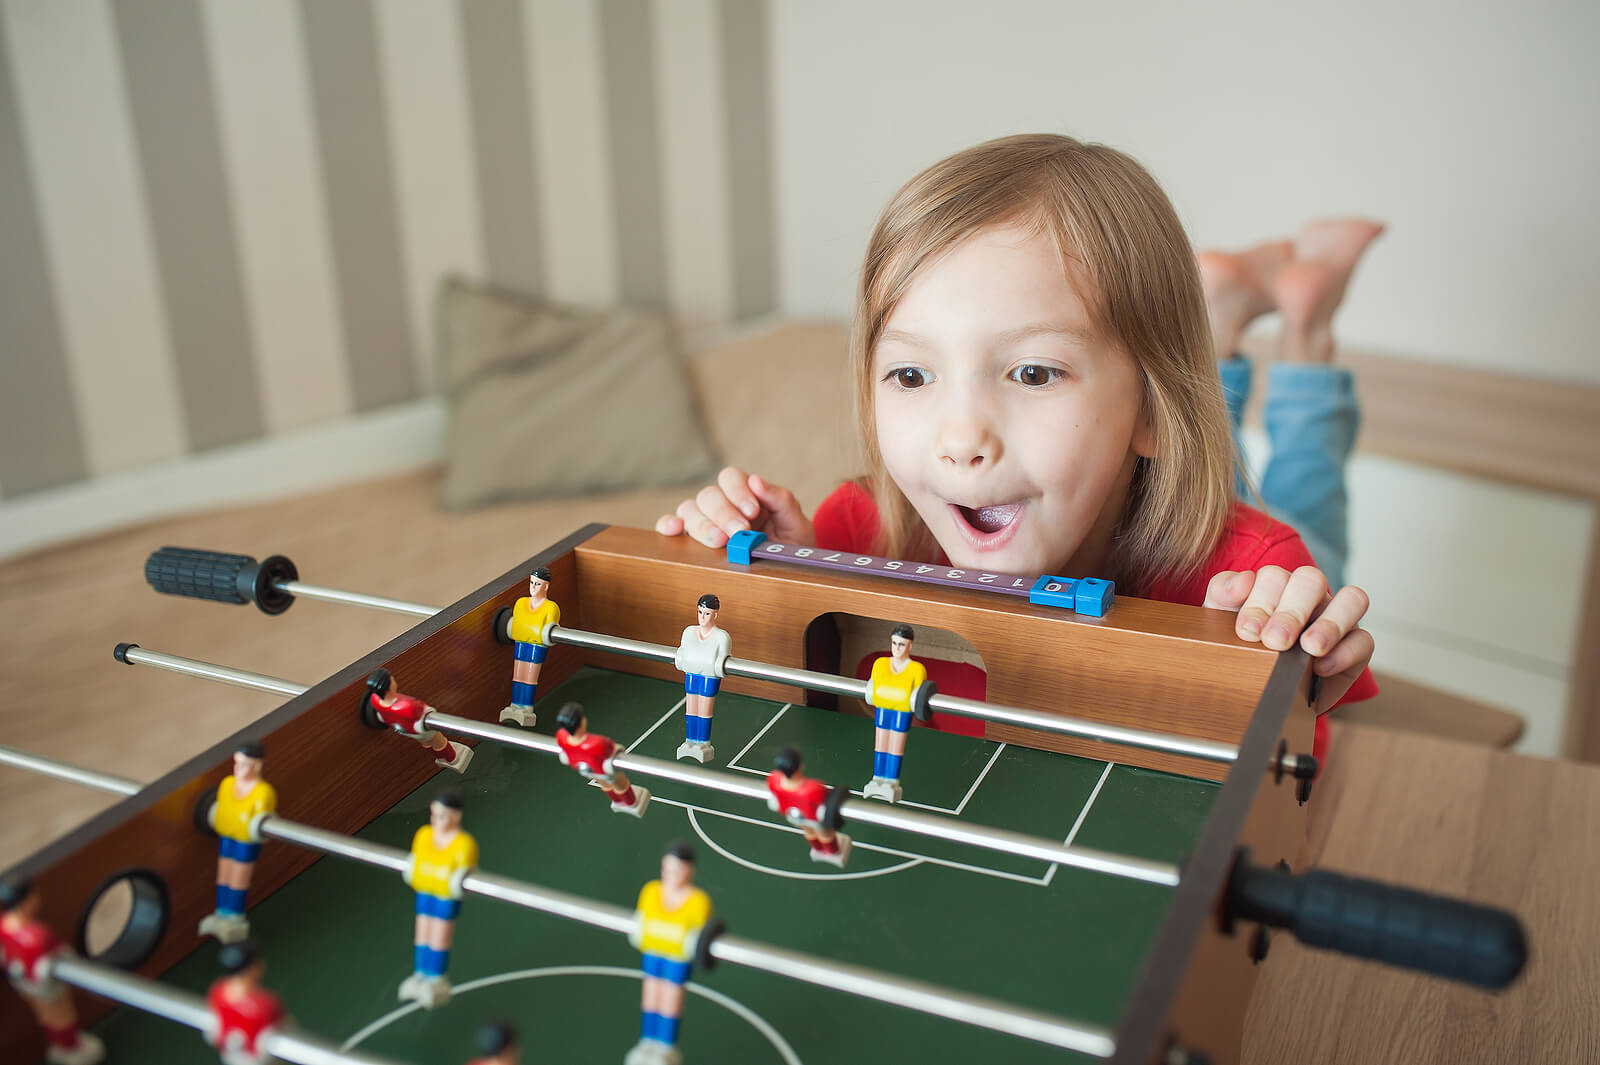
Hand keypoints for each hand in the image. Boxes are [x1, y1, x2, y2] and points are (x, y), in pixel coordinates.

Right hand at [655, 466, 813, 548]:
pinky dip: (669, 525)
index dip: (737, 492)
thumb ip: (781, 500)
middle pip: (709, 496)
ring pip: (690, 511)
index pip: (730, 478)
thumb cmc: (790, 543)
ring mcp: (704, 521)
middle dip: (723, 513)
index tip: (752, 511)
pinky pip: (672, 526)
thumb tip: (757, 480)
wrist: (788, 570)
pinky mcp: (692, 539)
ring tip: (719, 542)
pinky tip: (675, 531)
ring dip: (703, 525)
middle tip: (739, 532)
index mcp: (745, 492)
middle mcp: (721, 503)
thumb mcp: (795, 523)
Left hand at [1204, 565, 1373, 713]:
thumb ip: (1223, 594)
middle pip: (1312, 580)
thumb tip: (1242, 581)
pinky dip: (1345, 652)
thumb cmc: (1239, 649)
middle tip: (1275, 641)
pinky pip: (1364, 640)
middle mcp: (1309, 596)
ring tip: (1309, 648)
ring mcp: (1336, 618)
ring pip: (1352, 599)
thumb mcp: (1220, 622)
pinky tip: (1321, 668)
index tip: (1247, 632)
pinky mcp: (1355, 647)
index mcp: (1275, 586)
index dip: (1261, 601)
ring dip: (1329, 623)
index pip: (1274, 577)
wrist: (1257, 692)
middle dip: (1291, 612)